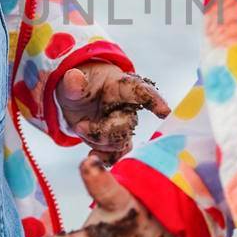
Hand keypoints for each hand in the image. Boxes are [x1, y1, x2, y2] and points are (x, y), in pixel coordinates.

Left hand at [55, 61, 170, 158]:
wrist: (75, 101)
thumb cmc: (79, 86)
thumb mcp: (71, 82)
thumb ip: (73, 82)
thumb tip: (74, 78)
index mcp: (121, 86)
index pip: (141, 91)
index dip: (155, 101)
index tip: (165, 112)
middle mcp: (128, 106)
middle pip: (126, 124)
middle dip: (102, 130)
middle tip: (80, 126)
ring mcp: (123, 125)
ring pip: (120, 142)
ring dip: (99, 141)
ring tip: (81, 129)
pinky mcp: (116, 140)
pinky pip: (118, 154)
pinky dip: (105, 158)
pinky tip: (93, 156)